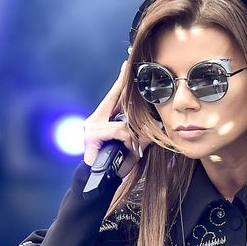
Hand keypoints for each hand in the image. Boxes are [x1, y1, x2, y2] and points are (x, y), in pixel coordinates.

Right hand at [83, 60, 149, 177]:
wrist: (99, 182)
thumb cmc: (115, 165)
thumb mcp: (133, 147)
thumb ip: (141, 134)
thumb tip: (154, 126)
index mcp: (104, 119)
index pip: (115, 95)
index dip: (121, 80)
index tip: (126, 64)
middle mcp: (95, 119)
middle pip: (116, 96)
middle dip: (123, 82)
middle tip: (128, 63)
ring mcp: (92, 126)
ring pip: (123, 122)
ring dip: (132, 138)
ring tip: (133, 149)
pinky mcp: (92, 134)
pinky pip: (120, 131)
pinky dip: (128, 141)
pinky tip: (128, 150)